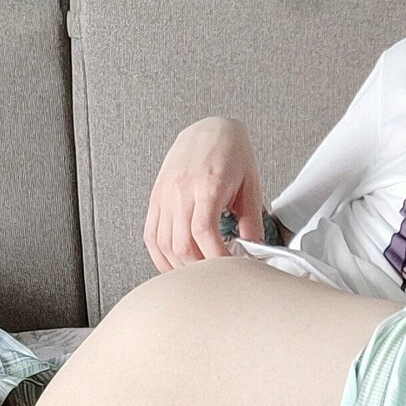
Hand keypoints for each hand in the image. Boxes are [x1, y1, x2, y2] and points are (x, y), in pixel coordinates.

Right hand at [144, 117, 264, 270]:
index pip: (203, 232)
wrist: (209, 128)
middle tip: (217, 278)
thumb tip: (254, 250)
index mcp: (207, 185)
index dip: (216, 259)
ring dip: (180, 267)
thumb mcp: (251, 183)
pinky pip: (151, 235)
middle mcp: (180, 191)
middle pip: (181, 244)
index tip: (230, 271)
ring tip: (199, 275)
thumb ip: (252, 219)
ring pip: (163, 244)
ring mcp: (164, 195)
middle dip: (199, 269)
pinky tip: (175, 265)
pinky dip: (160, 256)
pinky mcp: (156, 199)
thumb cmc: (231, 152)